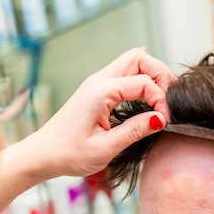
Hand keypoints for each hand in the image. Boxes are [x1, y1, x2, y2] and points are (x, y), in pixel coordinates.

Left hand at [25, 46, 176, 177]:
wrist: (42, 154)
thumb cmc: (68, 154)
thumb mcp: (105, 148)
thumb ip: (135, 131)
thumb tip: (161, 118)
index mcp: (100, 92)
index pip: (143, 83)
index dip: (160, 100)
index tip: (165, 122)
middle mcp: (98, 81)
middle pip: (138, 58)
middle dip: (160, 73)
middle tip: (170, 98)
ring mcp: (96, 83)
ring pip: (131, 62)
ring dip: (151, 74)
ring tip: (164, 96)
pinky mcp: (96, 91)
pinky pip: (123, 73)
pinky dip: (140, 78)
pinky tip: (150, 89)